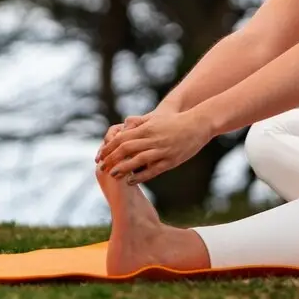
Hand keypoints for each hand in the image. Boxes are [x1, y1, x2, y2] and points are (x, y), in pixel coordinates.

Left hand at [96, 109, 211, 184]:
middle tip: (101, 167)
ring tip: (112, 175)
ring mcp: (162, 149)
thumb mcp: (156, 117)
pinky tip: (130, 181)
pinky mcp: (171, 160)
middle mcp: (152, 138)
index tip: (100, 155)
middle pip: (126, 149)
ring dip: (122, 168)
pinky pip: (153, 170)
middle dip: (111, 158)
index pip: (122, 138)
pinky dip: (140, 176)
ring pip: (137, 160)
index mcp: (147, 128)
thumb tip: (123, 125)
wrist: (198, 123)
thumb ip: (139, 122)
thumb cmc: (176, 120)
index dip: (109, 148)